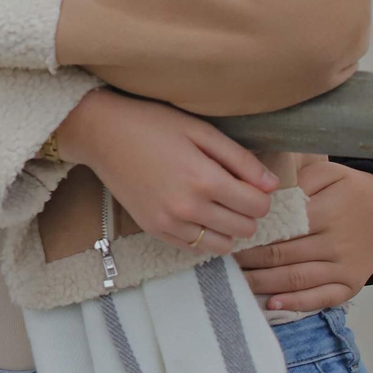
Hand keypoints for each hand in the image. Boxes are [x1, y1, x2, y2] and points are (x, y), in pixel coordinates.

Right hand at [59, 90, 279, 253]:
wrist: (101, 133)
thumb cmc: (151, 123)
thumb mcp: (200, 130)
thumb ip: (240, 159)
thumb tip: (271, 185)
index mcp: (204, 179)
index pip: (258, 205)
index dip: (260, 193)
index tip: (247, 181)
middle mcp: (188, 208)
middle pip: (246, 228)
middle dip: (247, 211)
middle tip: (231, 189)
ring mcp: (169, 223)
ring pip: (224, 245)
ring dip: (228, 227)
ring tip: (215, 204)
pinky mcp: (153, 230)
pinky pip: (195, 249)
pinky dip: (204, 236)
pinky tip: (195, 213)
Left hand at [234, 160, 372, 312]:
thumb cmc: (350, 190)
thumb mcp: (328, 172)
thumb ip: (297, 178)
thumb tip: (262, 188)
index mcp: (326, 213)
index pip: (280, 227)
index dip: (251, 232)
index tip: (227, 233)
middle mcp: (335, 243)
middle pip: (282, 255)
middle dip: (248, 259)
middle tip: (222, 258)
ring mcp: (344, 268)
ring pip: (296, 279)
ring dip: (263, 282)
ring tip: (236, 280)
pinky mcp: (351, 285)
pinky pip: (321, 298)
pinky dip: (296, 303)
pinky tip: (272, 303)